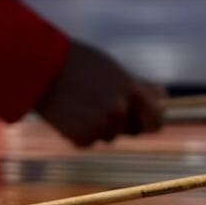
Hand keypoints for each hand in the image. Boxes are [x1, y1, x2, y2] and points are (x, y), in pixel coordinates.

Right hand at [34, 40, 165, 146]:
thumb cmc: (79, 64)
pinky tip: (71, 113)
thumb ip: (140, 86)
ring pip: (109, 136)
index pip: (157, 120)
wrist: (41, 71)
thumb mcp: (114, 70)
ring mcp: (100, 128)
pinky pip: (90, 140)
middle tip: (101, 102)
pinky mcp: (81, 140)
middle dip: (123, 121)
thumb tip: (164, 96)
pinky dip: (82, 131)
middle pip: (132, 129)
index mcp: (131, 91)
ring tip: (82, 104)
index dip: (153, 120)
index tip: (148, 118)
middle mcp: (119, 112)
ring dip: (100, 126)